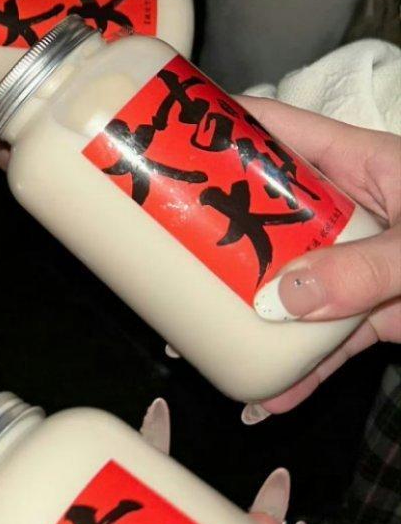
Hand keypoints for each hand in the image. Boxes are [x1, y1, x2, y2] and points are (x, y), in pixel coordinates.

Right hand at [0, 74, 399, 416]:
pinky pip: (323, 342)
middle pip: (259, 209)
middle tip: (147, 247)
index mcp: (357, 164)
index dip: (211, 123)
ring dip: (237, 311)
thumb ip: (362, 270)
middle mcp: (349, 209)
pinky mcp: (376, 313)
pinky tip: (260, 400)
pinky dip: (294, 372)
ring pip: (280, 281)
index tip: (154, 132)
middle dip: (206, 231)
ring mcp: (360, 262)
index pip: (270, 128)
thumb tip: (281, 297)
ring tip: (183, 337)